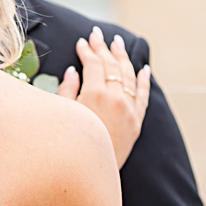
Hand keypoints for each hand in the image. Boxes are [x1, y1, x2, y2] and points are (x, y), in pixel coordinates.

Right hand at [56, 26, 150, 167]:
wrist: (89, 171)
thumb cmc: (69, 143)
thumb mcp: (61, 114)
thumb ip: (67, 90)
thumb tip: (73, 71)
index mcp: (94, 94)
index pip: (93, 64)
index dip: (87, 51)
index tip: (82, 42)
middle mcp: (115, 98)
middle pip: (112, 65)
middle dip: (104, 48)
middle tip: (98, 34)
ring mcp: (129, 109)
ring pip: (129, 75)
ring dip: (123, 57)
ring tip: (118, 43)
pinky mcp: (137, 121)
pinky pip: (142, 95)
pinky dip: (143, 80)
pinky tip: (143, 69)